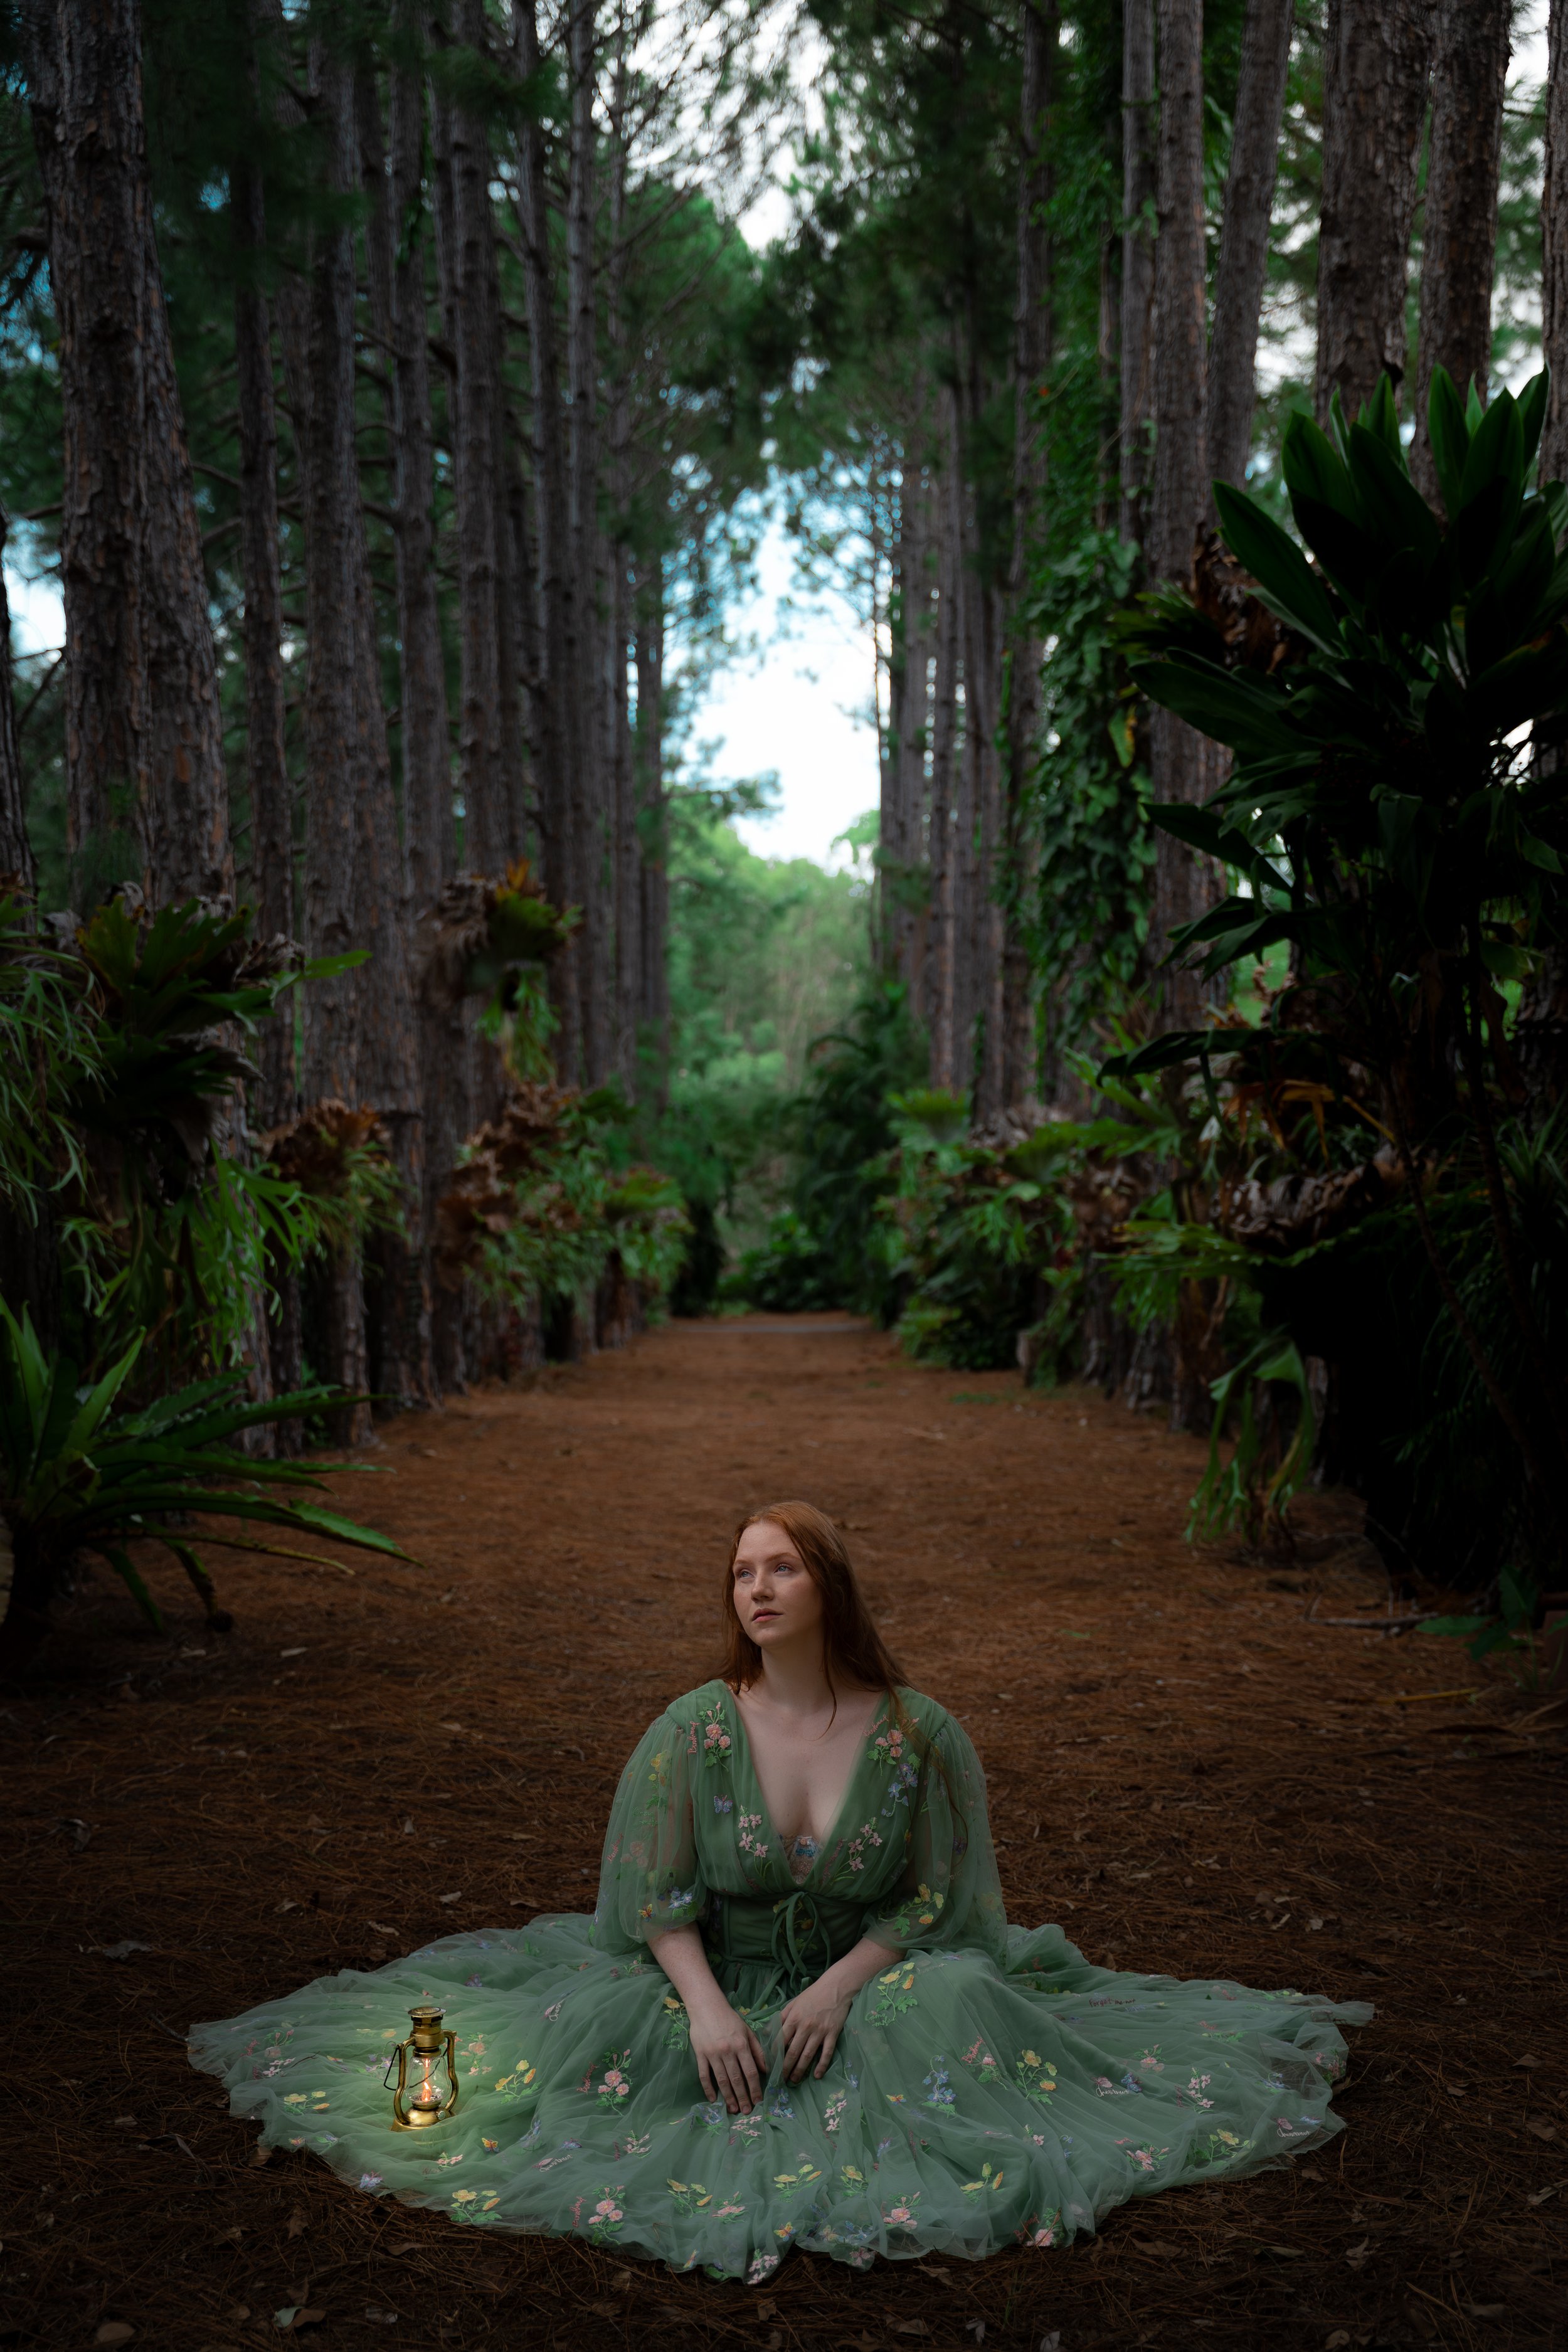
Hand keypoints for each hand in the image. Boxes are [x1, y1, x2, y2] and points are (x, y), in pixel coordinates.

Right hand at [688, 1996, 767, 2114]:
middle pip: (737, 2079)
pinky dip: (708, 2089)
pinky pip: (704, 2075)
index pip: (751, 2072)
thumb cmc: (730, 2019)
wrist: (706, 2006)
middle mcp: (728, 2051)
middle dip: (743, 2097)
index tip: (759, 2101)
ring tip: (733, 2109)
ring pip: (722, 2080)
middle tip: (747, 2112)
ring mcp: (712, 2054)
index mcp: (741, 2045)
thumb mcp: (747, 2030)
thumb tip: (766, 2069)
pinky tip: (713, 2099)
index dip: (755, 2088)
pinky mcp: (700, 2055)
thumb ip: (757, 2050)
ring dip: (728, 2097)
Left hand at [778, 1972, 852, 2082]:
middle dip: (785, 2068)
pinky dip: (822, 2066)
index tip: (770, 2066)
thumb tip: (766, 2033)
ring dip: (799, 2070)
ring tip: (794, 2080)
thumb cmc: (812, 1995)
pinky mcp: (832, 2034)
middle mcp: (805, 2027)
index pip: (780, 2041)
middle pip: (792, 2052)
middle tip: (780, 2080)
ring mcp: (819, 2031)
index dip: (774, 2055)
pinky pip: (826, 2053)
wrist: (835, 1987)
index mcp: (793, 2018)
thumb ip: (780, 2018)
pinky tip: (817, 2075)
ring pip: (807, 2055)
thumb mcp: (793, 2003)